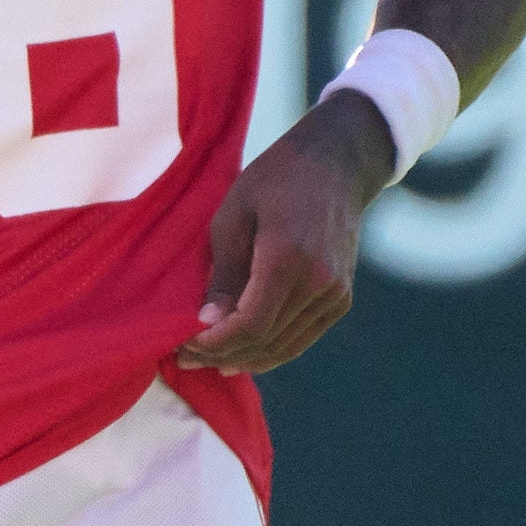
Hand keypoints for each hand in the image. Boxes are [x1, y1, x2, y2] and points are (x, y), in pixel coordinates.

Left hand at [176, 102, 378, 372]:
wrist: (336, 163)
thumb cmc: (276, 178)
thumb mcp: (233, 215)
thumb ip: (224, 274)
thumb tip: (207, 324)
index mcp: (288, 257)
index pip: (249, 324)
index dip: (214, 343)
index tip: (184, 345)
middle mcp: (318, 282)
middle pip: (264, 340)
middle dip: (221, 355)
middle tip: (186, 358)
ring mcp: (335, 294)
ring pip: (284, 346)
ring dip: (244, 359)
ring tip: (208, 362)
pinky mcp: (341, 298)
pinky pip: (303, 338)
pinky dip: (271, 351)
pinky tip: (242, 355)